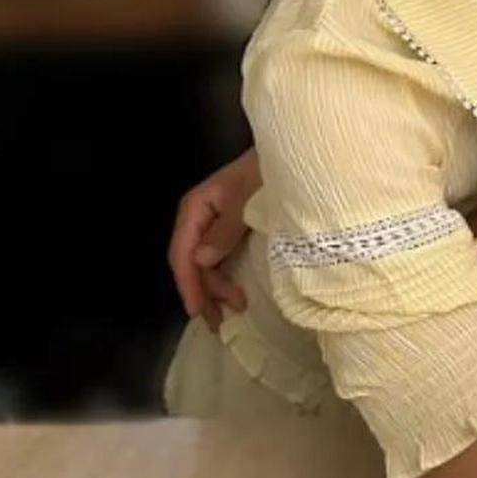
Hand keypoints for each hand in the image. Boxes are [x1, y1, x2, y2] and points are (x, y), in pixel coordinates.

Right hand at [167, 147, 258, 328]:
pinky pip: (221, 258)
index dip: (189, 284)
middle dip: (204, 293)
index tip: (198, 310)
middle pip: (192, 263)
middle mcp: (199, 217)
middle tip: (219, 322)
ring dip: (216, 290)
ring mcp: (215, 224)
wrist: (293, 155)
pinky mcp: (231, 228)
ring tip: (233, 312)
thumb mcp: (248, 197)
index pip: (182, 252)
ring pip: (206, 264)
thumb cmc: (268, 171)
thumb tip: (202, 260)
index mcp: (196, 208)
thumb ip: (226, 228)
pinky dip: (226, 278)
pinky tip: (235, 294)